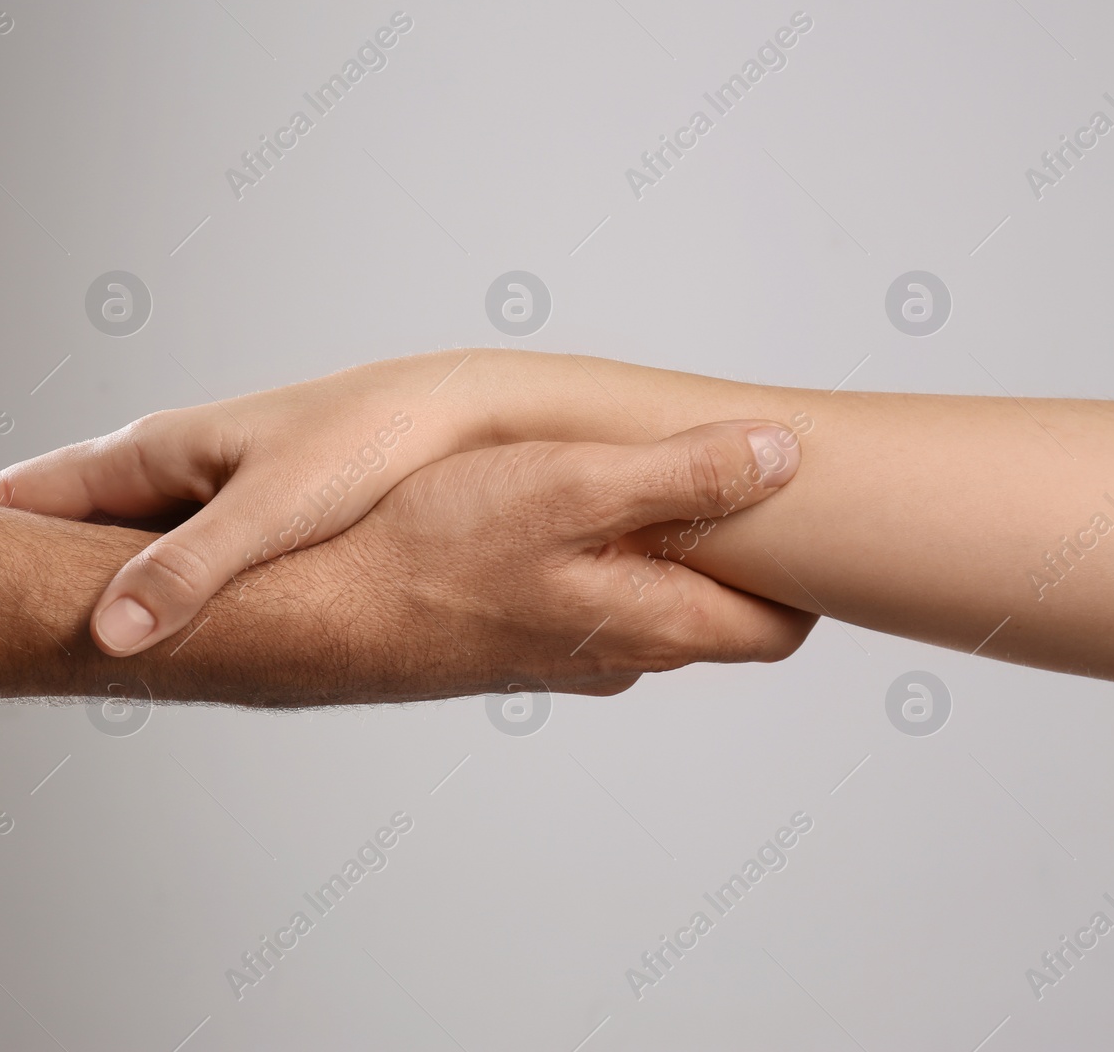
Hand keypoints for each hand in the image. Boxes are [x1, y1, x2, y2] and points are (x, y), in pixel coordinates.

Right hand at [0, 350, 576, 654]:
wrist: (461, 415)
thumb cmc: (372, 446)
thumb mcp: (273, 512)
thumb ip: (188, 572)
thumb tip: (101, 637)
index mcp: (160, 450)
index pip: (36, 491)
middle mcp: (175, 459)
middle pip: (62, 509)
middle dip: (1, 543)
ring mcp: (211, 480)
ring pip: (113, 527)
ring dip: (62, 559)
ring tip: (10, 602)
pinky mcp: (253, 501)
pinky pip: (163, 542)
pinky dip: (127, 570)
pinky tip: (132, 605)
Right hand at [191, 420, 817, 698]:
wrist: (311, 609)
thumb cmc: (430, 551)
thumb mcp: (568, 489)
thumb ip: (685, 476)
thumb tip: (783, 457)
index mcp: (653, 626)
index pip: (779, 625)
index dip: (802, 567)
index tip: (799, 502)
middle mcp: (616, 655)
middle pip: (713, 611)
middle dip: (728, 545)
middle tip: (718, 463)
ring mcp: (560, 654)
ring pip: (641, 600)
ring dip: (648, 544)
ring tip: (620, 472)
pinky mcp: (509, 639)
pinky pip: (579, 597)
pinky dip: (587, 553)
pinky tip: (542, 506)